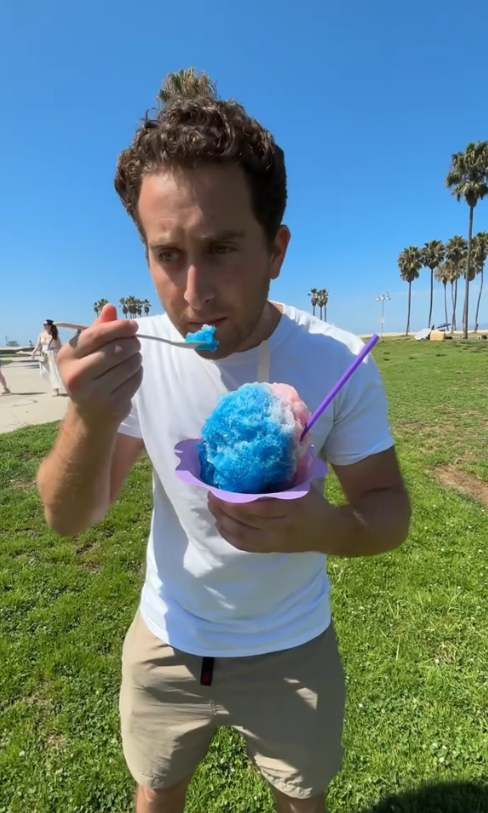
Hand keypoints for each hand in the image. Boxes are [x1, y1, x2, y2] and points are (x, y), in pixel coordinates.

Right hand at [57, 304, 141, 425]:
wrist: (89, 415)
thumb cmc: (89, 375)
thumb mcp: (87, 352)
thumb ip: (98, 330)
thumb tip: (110, 307)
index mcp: (67, 357)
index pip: (96, 335)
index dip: (119, 327)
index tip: (134, 325)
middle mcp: (76, 375)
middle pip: (115, 350)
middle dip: (132, 343)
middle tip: (136, 343)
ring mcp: (94, 393)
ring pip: (128, 365)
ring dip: (136, 358)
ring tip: (133, 358)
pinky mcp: (112, 404)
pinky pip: (135, 380)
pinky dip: (138, 373)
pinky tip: (132, 374)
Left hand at [207, 485, 329, 553]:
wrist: (329, 532)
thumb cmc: (314, 503)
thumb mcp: (301, 486)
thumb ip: (280, 479)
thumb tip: (252, 463)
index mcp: (292, 507)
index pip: (258, 506)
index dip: (235, 500)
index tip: (220, 488)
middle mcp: (282, 527)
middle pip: (246, 520)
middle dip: (224, 508)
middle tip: (211, 495)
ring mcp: (276, 541)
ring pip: (242, 535)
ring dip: (223, 521)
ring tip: (212, 507)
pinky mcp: (271, 550)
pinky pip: (245, 546)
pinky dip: (229, 535)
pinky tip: (220, 524)